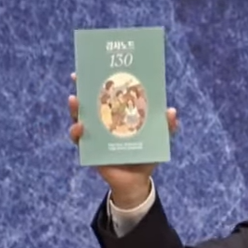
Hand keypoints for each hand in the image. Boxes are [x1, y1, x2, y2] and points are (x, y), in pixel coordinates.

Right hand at [68, 73, 179, 208]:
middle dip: (82, 87)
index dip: (104, 79)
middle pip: (91, 101)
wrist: (136, 181)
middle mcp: (105, 120)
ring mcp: (95, 134)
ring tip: (75, 101)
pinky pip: (78, 139)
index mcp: (120, 113)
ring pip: (80, 116)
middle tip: (78, 78)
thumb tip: (171, 111)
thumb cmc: (146, 155)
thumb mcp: (160, 139)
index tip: (97, 65)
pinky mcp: (89, 149)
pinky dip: (76, 132)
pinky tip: (79, 127)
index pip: (110, 93)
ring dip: (76, 108)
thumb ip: (167, 126)